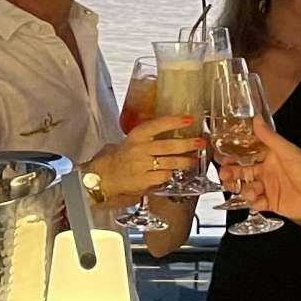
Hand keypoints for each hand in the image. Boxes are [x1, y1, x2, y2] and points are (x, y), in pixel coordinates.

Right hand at [88, 116, 203, 200]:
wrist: (101, 179)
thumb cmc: (112, 160)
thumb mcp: (124, 143)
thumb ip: (141, 139)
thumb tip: (161, 132)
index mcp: (134, 137)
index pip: (156, 125)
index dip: (173, 122)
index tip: (188, 119)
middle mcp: (139, 150)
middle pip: (168, 145)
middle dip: (187, 144)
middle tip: (200, 142)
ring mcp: (142, 166)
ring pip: (170, 163)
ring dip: (185, 161)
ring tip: (193, 160)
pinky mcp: (144, 181)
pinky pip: (163, 176)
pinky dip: (170, 175)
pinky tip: (174, 173)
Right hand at [221, 112, 300, 216]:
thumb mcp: (287, 151)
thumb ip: (269, 137)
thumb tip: (256, 119)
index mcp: (271, 156)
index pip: (246, 154)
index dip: (233, 155)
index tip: (222, 155)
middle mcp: (268, 171)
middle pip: (242, 171)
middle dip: (231, 173)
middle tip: (225, 174)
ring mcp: (269, 187)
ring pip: (246, 188)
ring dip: (243, 189)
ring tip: (249, 190)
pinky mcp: (271, 203)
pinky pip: (255, 203)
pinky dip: (254, 203)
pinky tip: (259, 200)